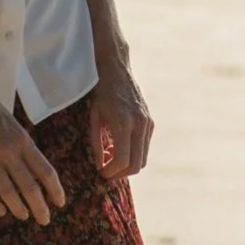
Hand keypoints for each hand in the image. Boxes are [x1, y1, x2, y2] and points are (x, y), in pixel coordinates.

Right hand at [0, 82, 67, 224]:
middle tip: (44, 220)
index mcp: (22, 140)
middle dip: (40, 207)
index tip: (60, 203)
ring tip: (23, 216)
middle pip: (29, 187)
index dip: (55, 190)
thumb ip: (20, 145)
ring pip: (7, 192)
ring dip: (18, 208)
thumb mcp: (11, 123)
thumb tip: (30, 169)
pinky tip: (0, 210)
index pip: (45, 171)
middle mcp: (8, 151)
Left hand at [88, 63, 152, 178]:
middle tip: (106, 171)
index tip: (101, 172)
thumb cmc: (101, 93)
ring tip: (110, 157)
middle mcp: (139, 124)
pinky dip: (133, 154)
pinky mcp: (151, 122)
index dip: (111, 172)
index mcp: (123, 123)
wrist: (116, 71)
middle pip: (136, 164)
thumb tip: (101, 165)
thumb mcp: (94, 118)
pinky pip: (144, 147)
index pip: (122, 160)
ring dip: (127, 165)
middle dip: (120, 173)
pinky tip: (118, 146)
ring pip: (143, 159)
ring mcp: (148, 123)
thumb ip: (96, 143)